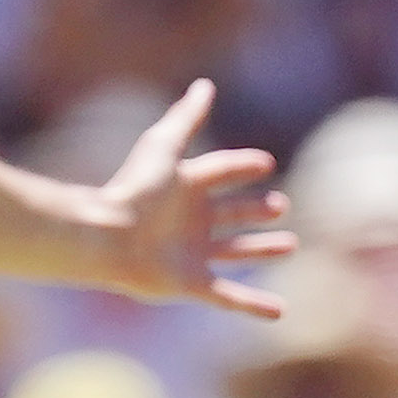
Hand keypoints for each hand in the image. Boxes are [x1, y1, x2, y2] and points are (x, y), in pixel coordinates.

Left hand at [91, 79, 291, 319]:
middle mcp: (192, 222)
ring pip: (236, 251)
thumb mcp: (164, 147)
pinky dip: (254, 305)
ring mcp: (193, 254)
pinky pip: (229, 297)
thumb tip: (204, 85)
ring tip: (289, 244)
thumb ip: (185, 118)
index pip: (223, 172)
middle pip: (232, 214)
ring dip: (262, 248)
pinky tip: (280, 311)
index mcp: (187, 187)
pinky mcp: (191, 284)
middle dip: (257, 210)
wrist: (107, 236)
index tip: (265, 164)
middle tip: (280, 206)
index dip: (243, 167)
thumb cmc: (134, 190)